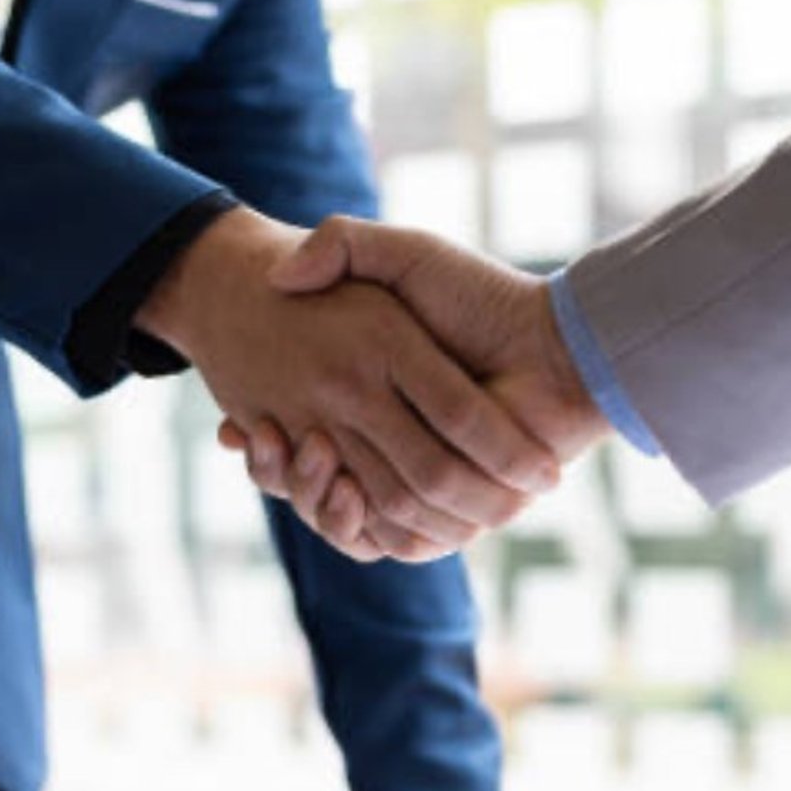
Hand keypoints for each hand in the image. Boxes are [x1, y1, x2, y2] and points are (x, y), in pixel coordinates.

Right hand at [137, 208, 559, 561]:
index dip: (262, 441)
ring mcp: (421, 484)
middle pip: (312, 485)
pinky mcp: (448, 513)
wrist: (555, 349)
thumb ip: (344, 246)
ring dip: (310, 499)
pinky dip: (357, 528)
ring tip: (302, 457)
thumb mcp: (405, 256)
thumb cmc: (482, 296)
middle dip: (278, 473)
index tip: (235, 426)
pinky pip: (390, 543)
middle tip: (256, 443)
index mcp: (374, 401)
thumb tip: (279, 276)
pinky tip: (340, 492)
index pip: (299, 438)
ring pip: (343, 518)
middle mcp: (393, 448)